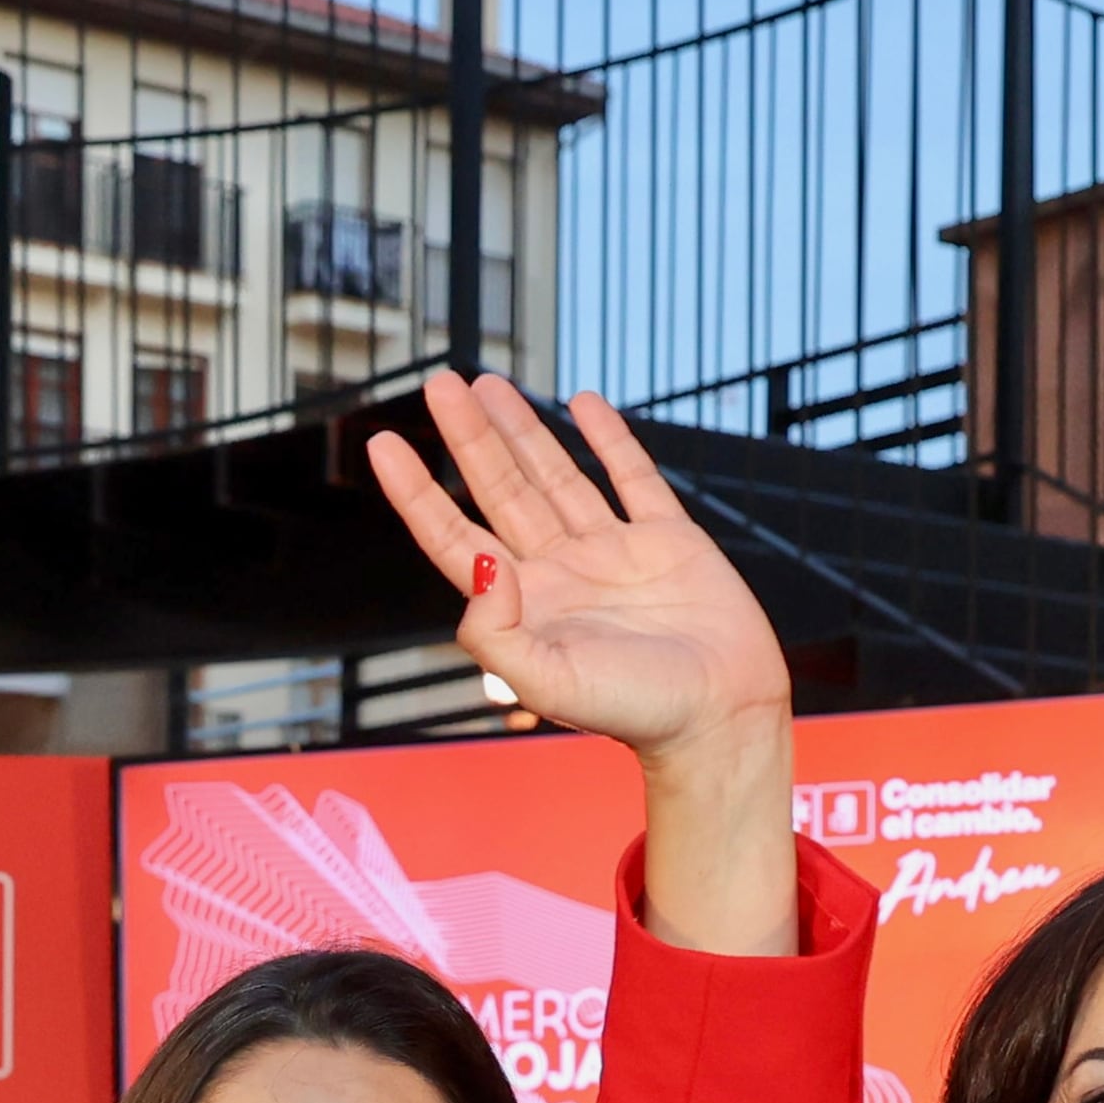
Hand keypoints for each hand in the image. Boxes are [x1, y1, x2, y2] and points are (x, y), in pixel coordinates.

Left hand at [369, 377, 800, 954]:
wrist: (720, 718)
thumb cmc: (637, 713)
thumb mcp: (549, 684)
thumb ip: (496, 633)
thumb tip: (478, 562)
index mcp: (525, 605)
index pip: (454, 537)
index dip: (416, 492)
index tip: (383, 445)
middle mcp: (561, 572)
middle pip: (500, 489)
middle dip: (469, 437)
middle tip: (440, 384)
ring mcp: (613, 553)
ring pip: (555, 475)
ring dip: (522, 429)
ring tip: (488, 385)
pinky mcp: (669, 541)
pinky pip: (633, 478)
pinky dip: (608, 439)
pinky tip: (583, 403)